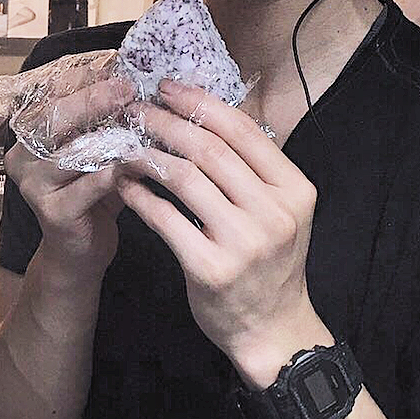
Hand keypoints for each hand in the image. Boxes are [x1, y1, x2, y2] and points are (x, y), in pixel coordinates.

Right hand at [7, 71, 135, 272]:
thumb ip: (105, 121)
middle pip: (54, 118)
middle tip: (127, 87)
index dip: (82, 78)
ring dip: (107, 135)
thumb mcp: (97, 152)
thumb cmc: (92, 196)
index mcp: (29, 135)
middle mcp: (22, 157)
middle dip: (93, 99)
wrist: (79, 254)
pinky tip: (136, 161)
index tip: (116, 63)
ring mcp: (34, 186)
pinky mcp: (53, 213)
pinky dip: (115, 171)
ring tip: (138, 120)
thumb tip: (136, 79)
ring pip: (70, 151)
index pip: (51, 95)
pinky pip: (88, 186)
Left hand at [116, 81, 325, 383]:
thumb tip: (211, 114)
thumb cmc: (270, 264)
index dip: (201, 104)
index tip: (169, 87)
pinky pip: (165, 219)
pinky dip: (140, 196)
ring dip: (148, 155)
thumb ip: (255, 169)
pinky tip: (125, 184)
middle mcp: (273, 213)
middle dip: (168, 123)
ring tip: (126, 143)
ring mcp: (243, 243)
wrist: (272, 330)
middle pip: (210, 151)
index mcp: (294, 191)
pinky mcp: (209, 268)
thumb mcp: (281, 212)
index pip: (244, 131)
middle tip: (138, 109)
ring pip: (184, 179)